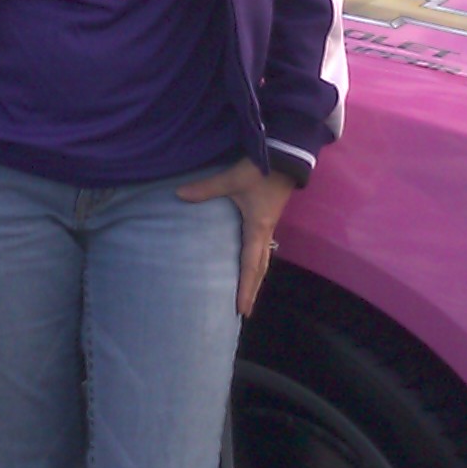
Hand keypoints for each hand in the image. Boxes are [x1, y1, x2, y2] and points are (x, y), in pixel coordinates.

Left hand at [179, 160, 295, 316]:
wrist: (287, 156)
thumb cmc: (261, 171)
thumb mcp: (233, 180)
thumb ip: (206, 188)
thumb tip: (178, 195)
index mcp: (256, 229)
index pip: (250, 266)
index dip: (246, 288)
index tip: (242, 309)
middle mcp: (264, 232)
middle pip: (260, 268)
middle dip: (252, 290)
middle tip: (245, 311)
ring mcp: (268, 225)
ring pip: (263, 258)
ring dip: (256, 277)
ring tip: (248, 293)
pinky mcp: (268, 217)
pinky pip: (263, 248)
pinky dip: (257, 262)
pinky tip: (250, 262)